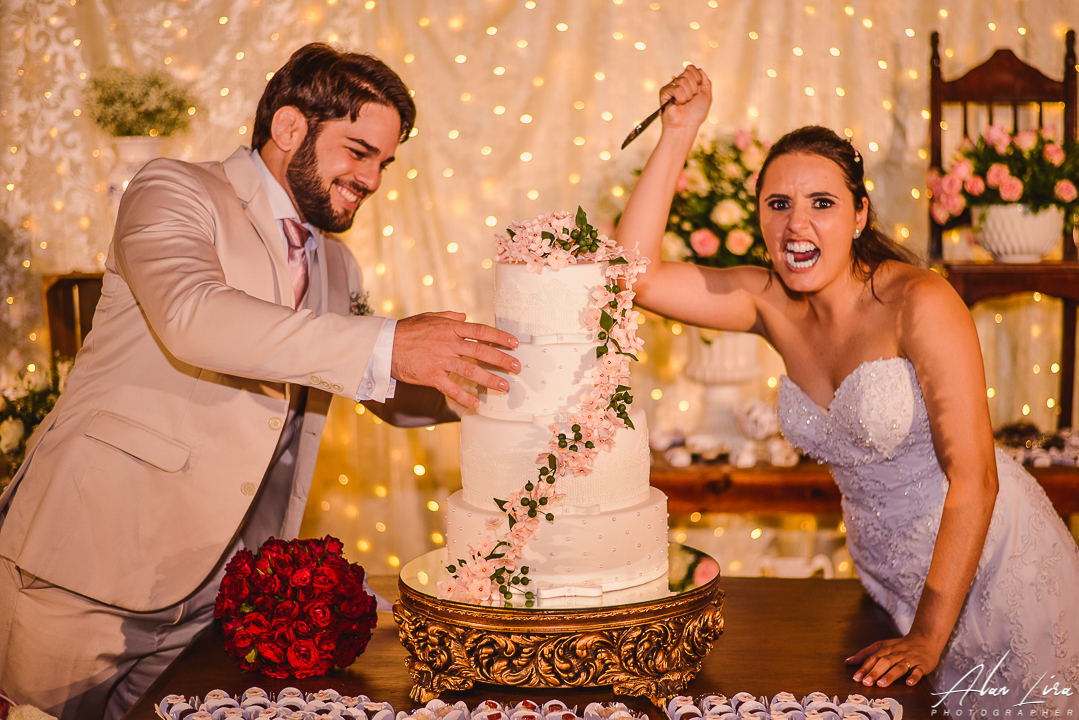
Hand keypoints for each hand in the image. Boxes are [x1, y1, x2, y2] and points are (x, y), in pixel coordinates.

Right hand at [391, 311, 519, 409]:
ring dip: (490, 380)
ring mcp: (441, 360)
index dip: (500, 337)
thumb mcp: (429, 317)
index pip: (481, 331)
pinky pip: (452, 388)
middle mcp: (449, 343)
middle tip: (517, 367)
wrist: (385, 345)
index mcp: (451, 328)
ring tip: (504, 386)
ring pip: (472, 371)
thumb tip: (465, 317)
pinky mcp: (432, 376)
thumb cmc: (407, 330)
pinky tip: (476, 404)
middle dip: (502, 360)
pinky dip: (465, 397)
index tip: (514, 343)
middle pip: (482, 351)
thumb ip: (449, 317)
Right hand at [659, 65, 711, 131]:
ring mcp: (671, 87)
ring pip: (682, 80)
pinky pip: (676, 89)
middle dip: (693, 88)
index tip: (697, 92)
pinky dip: (680, 98)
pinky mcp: (664, 92)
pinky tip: (677, 104)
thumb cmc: (696, 114)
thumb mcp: (707, 96)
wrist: (686, 126)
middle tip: (690, 100)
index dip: (697, 79)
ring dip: (687, 95)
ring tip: (684, 103)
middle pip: (688, 73)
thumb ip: (706, 81)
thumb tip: (699, 69)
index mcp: (688, 82)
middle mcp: (679, 83)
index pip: (691, 68)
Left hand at [846, 632, 942, 687]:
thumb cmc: (901, 645)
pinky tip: (909, 683)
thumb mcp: (882, 646)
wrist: (925, 638)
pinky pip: (918, 671)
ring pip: (899, 667)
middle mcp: (897, 653)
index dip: (864, 668)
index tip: (856, 678)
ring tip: (882, 684)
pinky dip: (914, 677)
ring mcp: (910, 659)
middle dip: (875, 672)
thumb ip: (865, 654)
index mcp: (886, 649)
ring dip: (890, 675)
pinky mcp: (922, 664)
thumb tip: (848, 661)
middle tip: (866, 682)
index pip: (873, 658)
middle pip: (884, 662)